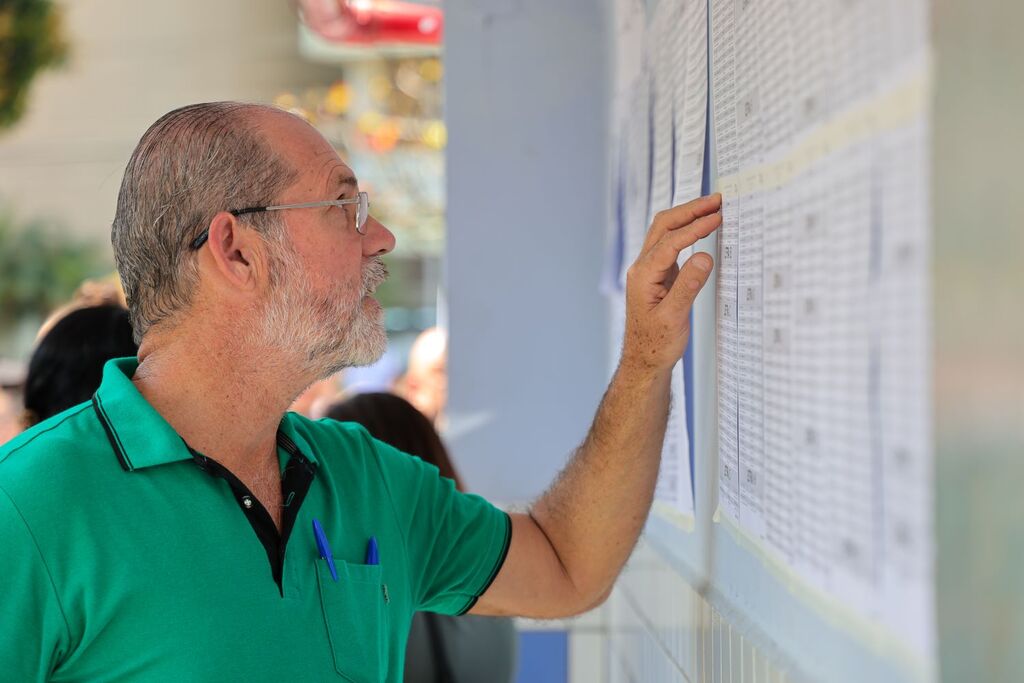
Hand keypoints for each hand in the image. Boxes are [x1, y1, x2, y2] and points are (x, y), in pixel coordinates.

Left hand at [622, 193, 721, 372]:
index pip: (670, 242)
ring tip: (712, 207)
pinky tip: (702, 229)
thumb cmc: (656, 343)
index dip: (695, 227)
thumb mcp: (674, 317)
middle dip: (689, 210)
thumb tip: (705, 256)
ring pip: (665, 233)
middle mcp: (643, 268)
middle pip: (663, 227)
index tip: (717, 216)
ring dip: (687, 218)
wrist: (645, 360)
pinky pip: (671, 245)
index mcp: (643, 275)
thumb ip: (688, 285)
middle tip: (716, 200)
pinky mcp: (659, 275)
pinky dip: (687, 233)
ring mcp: (650, 270)